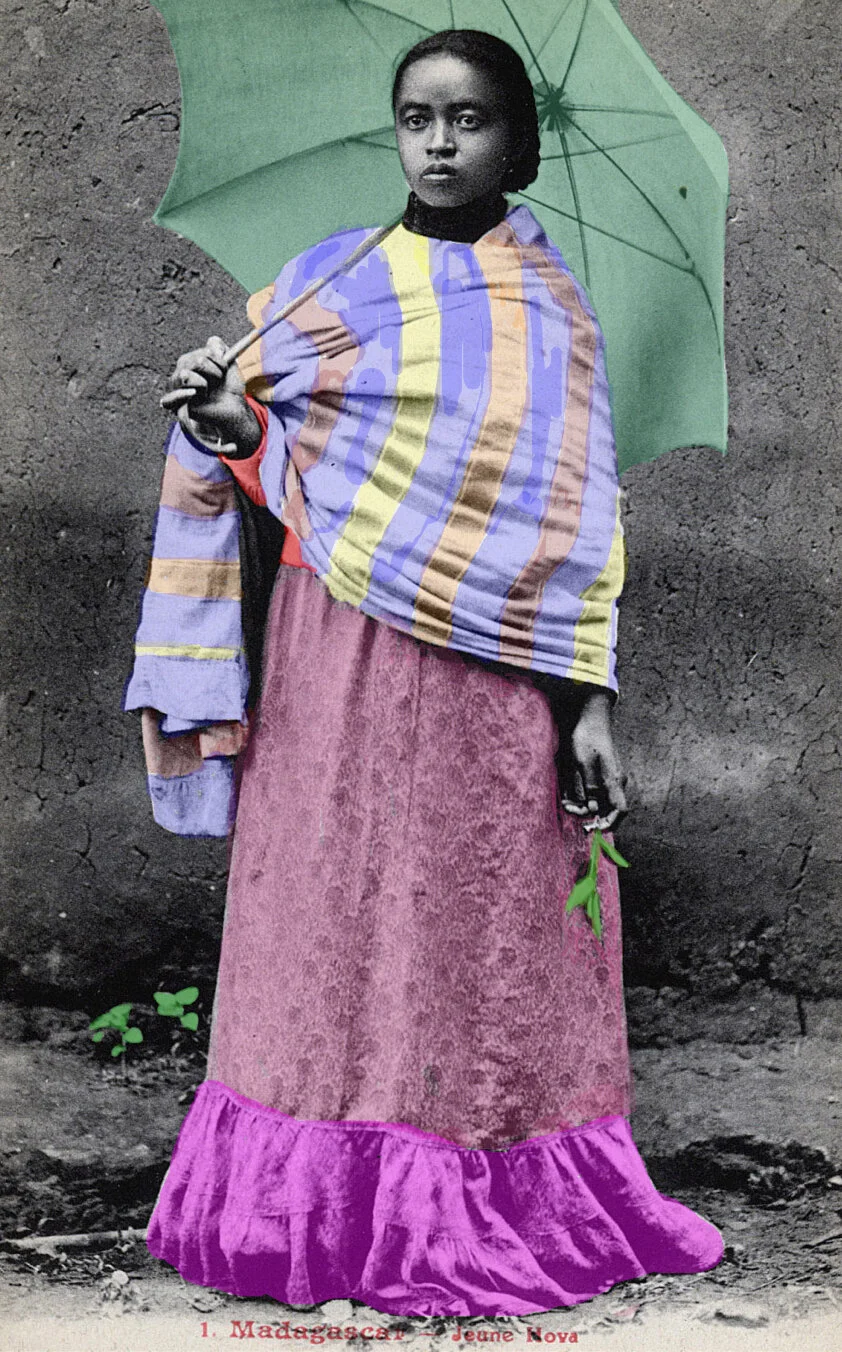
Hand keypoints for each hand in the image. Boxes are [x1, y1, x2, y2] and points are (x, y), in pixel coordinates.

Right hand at [167, 336, 258, 456]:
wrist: (233, 410)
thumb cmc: (229, 388)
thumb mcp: (230, 364)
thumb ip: (220, 347)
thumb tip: (212, 342)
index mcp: (191, 362)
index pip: (203, 353)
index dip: (217, 359)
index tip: (225, 368)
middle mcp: (181, 373)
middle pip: (195, 361)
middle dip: (213, 371)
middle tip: (218, 381)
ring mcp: (177, 389)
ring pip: (185, 375)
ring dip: (204, 383)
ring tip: (208, 391)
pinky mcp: (177, 406)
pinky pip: (170, 398)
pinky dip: (182, 395)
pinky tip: (193, 394)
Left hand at [558, 689, 627, 831]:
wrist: (590, 717)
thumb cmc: (587, 737)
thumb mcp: (583, 762)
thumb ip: (588, 786)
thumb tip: (591, 808)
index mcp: (614, 780)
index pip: (620, 810)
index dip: (610, 823)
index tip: (593, 829)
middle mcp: (614, 782)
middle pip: (607, 809)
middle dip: (588, 815)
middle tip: (569, 810)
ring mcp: (608, 779)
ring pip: (597, 801)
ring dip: (581, 806)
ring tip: (565, 803)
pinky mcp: (600, 775)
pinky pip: (592, 792)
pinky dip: (581, 797)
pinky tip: (567, 796)